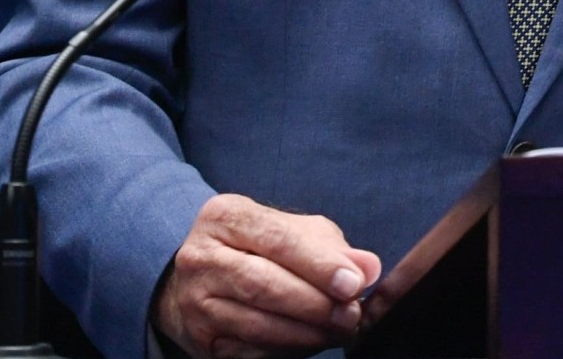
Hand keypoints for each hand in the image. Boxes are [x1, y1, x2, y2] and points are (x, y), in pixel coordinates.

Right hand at [152, 194, 383, 358]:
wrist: (203, 279)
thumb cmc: (259, 249)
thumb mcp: (294, 234)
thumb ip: (332, 249)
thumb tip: (368, 268)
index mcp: (224, 217)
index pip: (278, 240)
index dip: (319, 265)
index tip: (353, 284)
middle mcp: (200, 256)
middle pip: (264, 285)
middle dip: (315, 304)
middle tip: (350, 315)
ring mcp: (194, 300)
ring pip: (256, 324)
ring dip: (305, 333)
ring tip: (337, 331)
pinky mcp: (199, 338)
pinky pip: (248, 350)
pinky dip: (285, 350)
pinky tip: (308, 342)